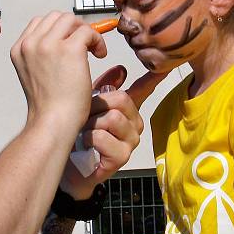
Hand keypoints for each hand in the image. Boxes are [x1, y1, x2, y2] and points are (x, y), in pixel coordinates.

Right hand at [10, 12, 106, 134]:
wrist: (53, 122)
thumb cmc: (49, 106)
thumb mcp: (35, 74)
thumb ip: (42, 55)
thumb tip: (64, 40)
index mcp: (19, 49)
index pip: (40, 23)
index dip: (60, 30)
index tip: (72, 43)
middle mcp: (31, 44)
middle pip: (56, 17)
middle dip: (74, 27)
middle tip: (85, 45)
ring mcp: (48, 45)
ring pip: (72, 19)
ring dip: (86, 31)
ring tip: (93, 50)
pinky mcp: (70, 49)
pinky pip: (88, 31)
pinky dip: (98, 40)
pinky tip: (100, 55)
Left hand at [60, 65, 167, 198]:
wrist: (69, 166)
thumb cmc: (79, 135)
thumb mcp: (89, 106)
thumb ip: (104, 86)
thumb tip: (121, 69)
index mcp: (127, 110)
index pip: (143, 90)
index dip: (153, 78)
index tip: (164, 67)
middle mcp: (134, 124)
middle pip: (121, 99)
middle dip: (96, 105)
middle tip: (83, 116)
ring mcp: (131, 141)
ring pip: (111, 118)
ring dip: (90, 124)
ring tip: (83, 133)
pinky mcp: (122, 156)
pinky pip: (102, 137)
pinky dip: (88, 139)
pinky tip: (85, 146)